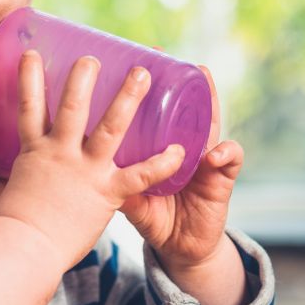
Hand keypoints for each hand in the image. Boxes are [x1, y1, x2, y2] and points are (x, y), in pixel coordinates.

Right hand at [0, 50, 186, 274]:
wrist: (24, 250)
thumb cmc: (16, 226)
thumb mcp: (17, 187)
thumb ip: (30, 172)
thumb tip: (26, 171)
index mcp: (34, 150)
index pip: (28, 106)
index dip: (29, 78)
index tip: (32, 53)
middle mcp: (59, 153)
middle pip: (71, 107)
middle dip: (83, 79)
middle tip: (94, 57)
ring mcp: (83, 171)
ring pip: (109, 128)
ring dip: (127, 98)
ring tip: (142, 73)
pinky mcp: (105, 193)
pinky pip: (139, 175)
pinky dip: (161, 163)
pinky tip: (180, 151)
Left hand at [118, 50, 243, 270]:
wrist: (181, 249)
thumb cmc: (154, 215)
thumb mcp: (127, 196)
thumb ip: (109, 181)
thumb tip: (75, 164)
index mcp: (160, 147)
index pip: (158, 111)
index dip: (151, 87)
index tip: (140, 58)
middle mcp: (184, 146)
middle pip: (185, 109)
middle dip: (182, 81)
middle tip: (170, 55)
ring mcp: (204, 160)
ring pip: (211, 124)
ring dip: (210, 100)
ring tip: (205, 77)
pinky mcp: (221, 181)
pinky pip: (229, 163)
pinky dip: (225, 154)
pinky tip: (217, 152)